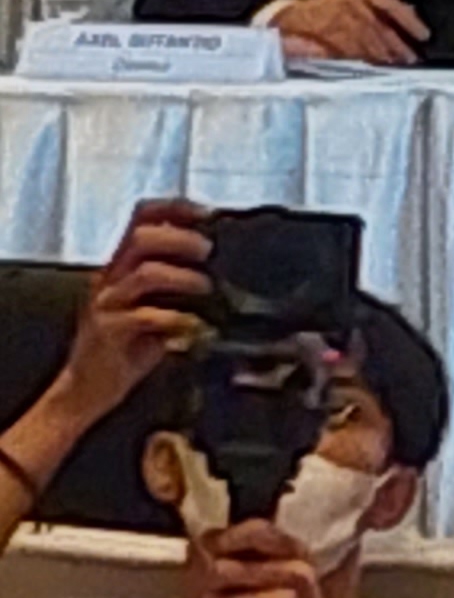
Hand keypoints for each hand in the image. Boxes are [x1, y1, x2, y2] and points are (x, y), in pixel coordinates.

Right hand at [52, 201, 208, 428]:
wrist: (87, 389)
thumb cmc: (127, 346)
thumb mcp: (152, 304)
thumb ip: (173, 280)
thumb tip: (222, 263)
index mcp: (120, 266)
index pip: (140, 218)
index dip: (175, 208)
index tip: (207, 213)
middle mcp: (109, 279)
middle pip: (142, 238)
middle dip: (181, 239)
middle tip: (208, 252)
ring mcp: (105, 304)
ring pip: (145, 273)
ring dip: (184, 277)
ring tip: (205, 288)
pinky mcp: (108, 332)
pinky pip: (145, 315)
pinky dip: (177, 317)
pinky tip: (193, 324)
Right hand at [277, 0, 427, 67]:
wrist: (289, 18)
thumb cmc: (328, 11)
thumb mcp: (355, 4)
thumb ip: (379, 13)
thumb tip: (411, 26)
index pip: (394, 6)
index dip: (411, 22)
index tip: (425, 36)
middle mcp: (353, 2)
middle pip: (384, 28)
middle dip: (399, 45)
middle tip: (412, 58)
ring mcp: (339, 18)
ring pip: (369, 41)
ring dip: (384, 54)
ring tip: (397, 64)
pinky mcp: (327, 35)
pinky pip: (351, 50)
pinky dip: (365, 59)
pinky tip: (375, 65)